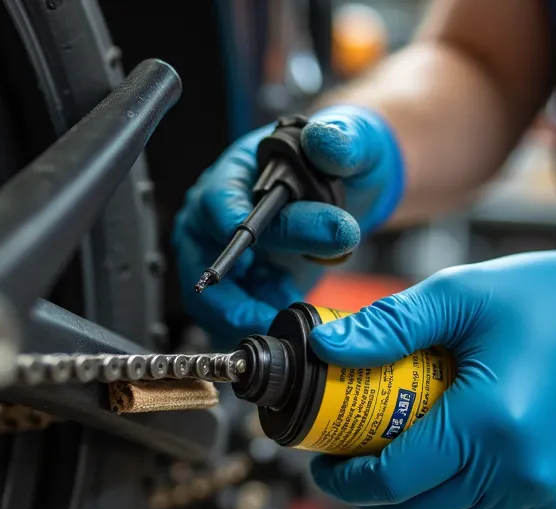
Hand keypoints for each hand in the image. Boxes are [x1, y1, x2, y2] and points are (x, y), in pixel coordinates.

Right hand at [174, 106, 404, 345]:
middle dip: (231, 293)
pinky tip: (290, 303)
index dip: (231, 228)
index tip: (253, 254)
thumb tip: (324, 142)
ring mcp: (227, 256)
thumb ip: (344, 143)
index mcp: (236, 174)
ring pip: (211, 299)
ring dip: (246, 312)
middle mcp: (219, 217)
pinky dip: (259, 319)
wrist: (355, 189)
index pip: (217, 202)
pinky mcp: (245, 288)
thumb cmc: (342, 162)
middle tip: (275, 303)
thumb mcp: (353, 146)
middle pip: (201, 260)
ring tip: (288, 304)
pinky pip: (235, 316)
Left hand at [308, 222, 555, 508]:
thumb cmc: (547, 296)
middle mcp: (517, 468)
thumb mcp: (458, 295)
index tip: (321, 456)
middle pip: (415, 507)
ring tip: (379, 452)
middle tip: (341, 454)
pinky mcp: (554, 484)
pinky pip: (486, 508)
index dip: (346, 477)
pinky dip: (450, 493)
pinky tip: (432, 455)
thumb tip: (327, 347)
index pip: (393, 480)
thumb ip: (388, 327)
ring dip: (407, 494)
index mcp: (488, 424)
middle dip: (368, 490)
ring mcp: (540, 483)